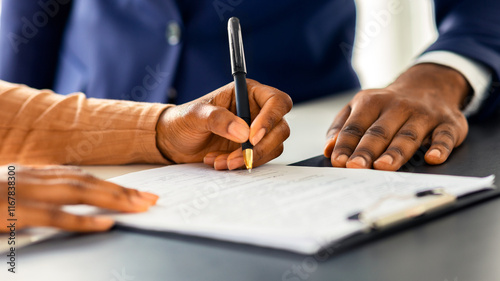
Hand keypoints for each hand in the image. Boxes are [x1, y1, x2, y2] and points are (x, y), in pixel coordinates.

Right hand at [0, 165, 157, 231]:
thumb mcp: (14, 187)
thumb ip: (43, 190)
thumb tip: (76, 202)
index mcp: (35, 172)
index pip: (84, 176)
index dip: (114, 184)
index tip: (139, 192)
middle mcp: (34, 177)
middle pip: (88, 182)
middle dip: (123, 192)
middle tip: (151, 201)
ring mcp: (23, 193)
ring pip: (78, 194)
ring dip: (112, 200)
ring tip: (139, 208)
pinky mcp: (12, 212)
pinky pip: (53, 216)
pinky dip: (81, 220)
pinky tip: (104, 224)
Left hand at [156, 79, 291, 169]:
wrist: (173, 142)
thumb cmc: (183, 120)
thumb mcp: (195, 115)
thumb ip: (218, 119)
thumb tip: (243, 132)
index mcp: (247, 93)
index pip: (276, 101)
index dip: (270, 118)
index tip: (252, 136)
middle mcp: (256, 111)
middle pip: (280, 128)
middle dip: (261, 146)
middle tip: (239, 155)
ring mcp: (256, 132)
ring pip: (272, 147)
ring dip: (248, 157)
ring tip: (221, 161)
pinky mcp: (251, 149)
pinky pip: (260, 159)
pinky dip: (242, 164)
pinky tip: (220, 162)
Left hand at [324, 63, 470, 170]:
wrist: (430, 85)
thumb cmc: (388, 105)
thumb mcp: (360, 107)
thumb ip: (342, 126)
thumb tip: (329, 148)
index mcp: (371, 102)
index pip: (355, 126)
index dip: (346, 144)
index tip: (339, 161)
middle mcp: (398, 107)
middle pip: (379, 132)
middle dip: (367, 150)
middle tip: (356, 167)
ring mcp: (424, 115)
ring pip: (408, 135)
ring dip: (396, 152)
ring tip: (383, 167)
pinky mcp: (448, 123)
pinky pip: (445, 136)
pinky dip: (440, 147)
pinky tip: (432, 158)